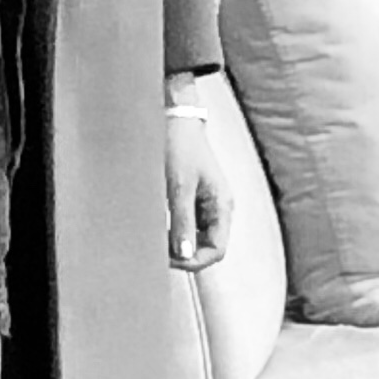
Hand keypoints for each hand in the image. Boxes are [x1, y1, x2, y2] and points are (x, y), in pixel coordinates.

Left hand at [165, 105, 230, 271]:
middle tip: (158, 250)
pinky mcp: (193, 199)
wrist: (174, 118)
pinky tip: (158, 227)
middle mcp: (218, 208)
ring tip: (156, 238)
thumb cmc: (180, 145)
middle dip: (184, 254)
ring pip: (195, 239)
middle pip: (207, 247)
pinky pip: (187, 226)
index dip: (193, 260)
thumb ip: (183, 221)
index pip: (216, 250)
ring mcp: (206, 204)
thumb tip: (185, 255)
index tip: (169, 259)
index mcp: (222, 206)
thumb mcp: (179, 186)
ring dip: (177, 243)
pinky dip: (173, 231)